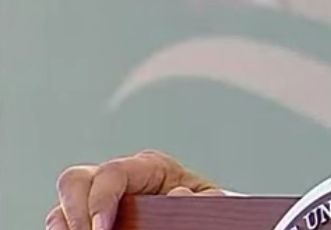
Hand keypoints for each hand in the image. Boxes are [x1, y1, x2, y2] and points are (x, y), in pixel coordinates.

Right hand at [47, 150, 223, 229]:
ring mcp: (100, 199)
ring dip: (66, 225)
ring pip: (62, 205)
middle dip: (75, 211)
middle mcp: (119, 179)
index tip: (102, 229)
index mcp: (150, 167)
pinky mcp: (89, 219)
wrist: (198, 220)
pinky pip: (62, 224)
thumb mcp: (209, 201)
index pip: (112, 172)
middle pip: (75, 180)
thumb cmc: (202, 210)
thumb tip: (178, 193)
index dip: (101, 200)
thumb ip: (199, 198)